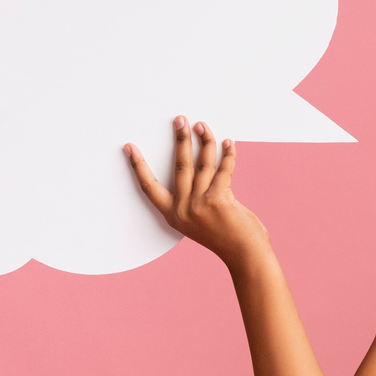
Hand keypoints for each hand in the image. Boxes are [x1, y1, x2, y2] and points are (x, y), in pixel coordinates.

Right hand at [125, 116, 271, 267]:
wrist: (245, 255)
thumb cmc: (228, 238)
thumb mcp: (202, 222)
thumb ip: (197, 201)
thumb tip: (204, 167)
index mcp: (174, 216)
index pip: (149, 187)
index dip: (138, 166)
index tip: (129, 147)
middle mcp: (183, 209)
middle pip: (179, 166)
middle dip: (180, 140)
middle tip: (180, 120)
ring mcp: (200, 204)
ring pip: (202, 164)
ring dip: (204, 141)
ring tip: (203, 126)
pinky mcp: (218, 199)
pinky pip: (223, 169)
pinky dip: (228, 154)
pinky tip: (228, 143)